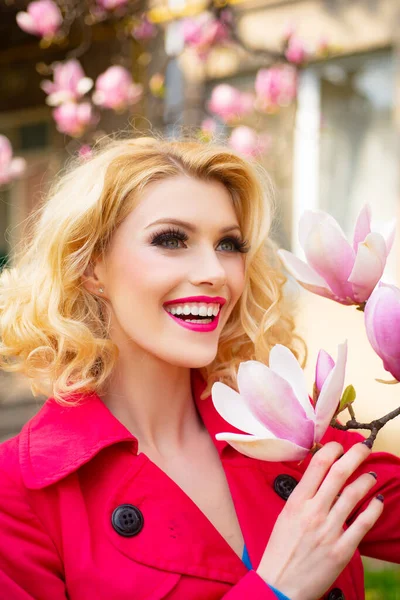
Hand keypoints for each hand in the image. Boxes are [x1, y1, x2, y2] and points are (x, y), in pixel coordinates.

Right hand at [256, 441, 382, 599]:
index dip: (331, 449)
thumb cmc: (280, 550)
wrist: (280, 585)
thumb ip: (302, 497)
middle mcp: (313, 513)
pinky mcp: (341, 550)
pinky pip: (362, 524)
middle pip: (339, 474)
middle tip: (364, 447)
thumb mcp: (285, 516)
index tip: (339, 445)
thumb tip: (319, 477)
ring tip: (371, 474)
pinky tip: (377, 500)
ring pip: (353, 495)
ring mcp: (328, 531)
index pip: (317, 465)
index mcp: (296, 502)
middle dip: (355, 455)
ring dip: (365, 480)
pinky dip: (373, 509)